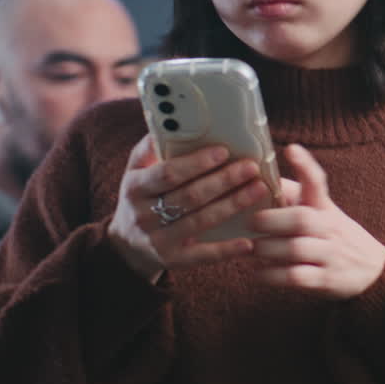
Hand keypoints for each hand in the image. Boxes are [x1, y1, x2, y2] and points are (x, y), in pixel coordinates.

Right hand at [108, 135, 270, 279]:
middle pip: (190, 196)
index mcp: (136, 187)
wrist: (126, 245)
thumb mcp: (135, 172)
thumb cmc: (140, 199)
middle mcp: (145, 215)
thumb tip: (169, 123)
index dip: (197, 163)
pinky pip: (202, 256)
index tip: (223, 151)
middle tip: (250, 167)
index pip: (168, 173)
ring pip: (200, 222)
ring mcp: (159, 240)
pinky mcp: (173, 260)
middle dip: (223, 180)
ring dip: (232, 205)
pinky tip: (249, 242)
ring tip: (258, 190)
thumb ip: (149, 149)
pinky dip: (226, 250)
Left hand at [250, 143, 384, 298]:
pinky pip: (296, 277)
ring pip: (296, 249)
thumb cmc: (334, 235)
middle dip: (271, 219)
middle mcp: (330, 228)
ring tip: (250, 249)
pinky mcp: (326, 279)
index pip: (317, 182)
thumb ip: (294, 196)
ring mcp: (331, 254)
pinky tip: (259, 272)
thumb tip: (261, 176)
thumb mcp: (323, 211)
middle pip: (302, 219)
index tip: (290, 149)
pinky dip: (273, 275)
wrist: (372, 269)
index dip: (304, 165)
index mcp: (325, 207)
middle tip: (251, 222)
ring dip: (267, 249)